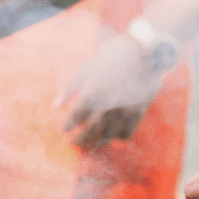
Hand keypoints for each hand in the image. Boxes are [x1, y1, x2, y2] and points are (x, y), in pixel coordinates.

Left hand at [57, 33, 166, 147]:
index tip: (64, 130)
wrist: (143, 52)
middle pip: (90, 131)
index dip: (68, 126)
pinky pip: (127, 133)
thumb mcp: (86, 68)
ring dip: (97, 142)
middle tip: (74, 144)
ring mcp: (123, 111)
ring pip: (108, 136)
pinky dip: (119, 139)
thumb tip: (55, 106)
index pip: (75, 118)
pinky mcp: (138, 113)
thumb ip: (70, 88)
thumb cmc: (111, 56)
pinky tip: (114, 138)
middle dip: (80, 140)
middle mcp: (105, 107)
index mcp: (91, 94)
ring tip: (92, 146)